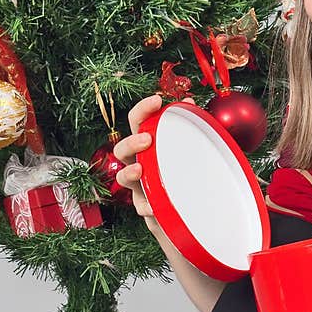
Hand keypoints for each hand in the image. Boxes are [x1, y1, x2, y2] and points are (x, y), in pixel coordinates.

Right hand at [113, 94, 195, 234]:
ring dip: (129, 173)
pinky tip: (154, 207)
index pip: (138, 122)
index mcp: (149, 144)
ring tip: (139, 171)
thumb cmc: (184, 173)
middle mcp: (139, 163)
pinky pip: (140, 207)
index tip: (156, 100)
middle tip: (147, 140)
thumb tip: (189, 103)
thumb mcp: (188, 148)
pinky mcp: (146, 208)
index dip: (143, 110)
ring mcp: (140, 186)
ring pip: (123, 177)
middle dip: (131, 143)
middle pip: (122, 149)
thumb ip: (188, 126)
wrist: (190, 210)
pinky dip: (146, 206)